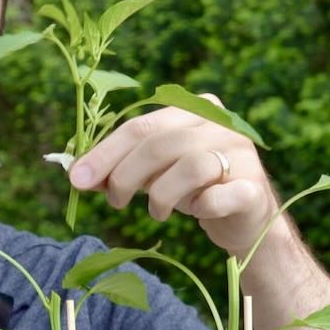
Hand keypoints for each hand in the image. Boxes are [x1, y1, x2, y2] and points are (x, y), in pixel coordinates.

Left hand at [67, 94, 277, 256]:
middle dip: (124, 176)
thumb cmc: (193, 190)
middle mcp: (220, 124)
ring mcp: (241, 154)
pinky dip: (199, 207)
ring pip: (188, 167)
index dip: (105, 153)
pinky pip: (217, 197)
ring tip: (156, 212)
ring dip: (159, 196)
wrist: (245, 219)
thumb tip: (78, 174)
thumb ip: (121, 167)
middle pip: (158, 144)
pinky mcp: (252, 188)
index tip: (77, 178)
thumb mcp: (154, 173)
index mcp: (193, 109)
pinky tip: (196, 211)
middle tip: (113, 202)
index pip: (140, 126)